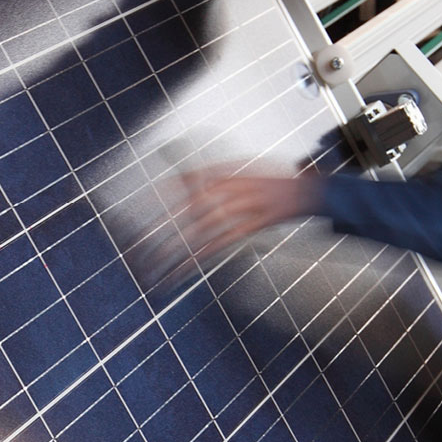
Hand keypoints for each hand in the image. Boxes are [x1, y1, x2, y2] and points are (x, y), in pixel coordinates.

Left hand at [139, 164, 322, 286]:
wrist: (305, 191)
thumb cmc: (271, 180)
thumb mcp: (239, 169)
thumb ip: (211, 173)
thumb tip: (183, 177)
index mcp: (222, 173)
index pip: (182, 182)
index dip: (158, 195)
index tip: (137, 207)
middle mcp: (227, 190)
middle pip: (183, 211)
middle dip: (158, 230)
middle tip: (136, 245)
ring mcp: (238, 210)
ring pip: (196, 233)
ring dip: (171, 251)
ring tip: (151, 266)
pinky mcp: (247, 230)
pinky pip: (215, 248)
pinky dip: (195, 261)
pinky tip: (179, 272)